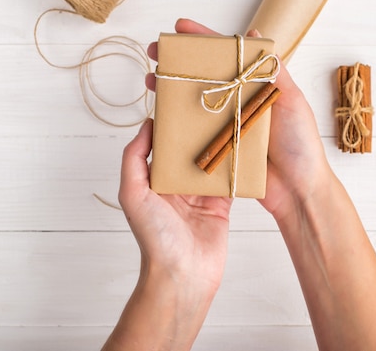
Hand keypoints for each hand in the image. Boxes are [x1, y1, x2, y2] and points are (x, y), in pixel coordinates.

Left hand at [118, 118, 231, 292]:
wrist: (183, 274)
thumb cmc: (154, 237)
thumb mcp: (132, 193)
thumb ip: (134, 158)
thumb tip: (146, 125)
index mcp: (154, 180)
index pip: (163, 146)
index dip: (171, 125)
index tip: (181, 100)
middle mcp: (177, 185)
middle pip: (190, 150)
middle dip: (199, 131)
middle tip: (212, 105)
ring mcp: (200, 194)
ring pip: (212, 162)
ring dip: (220, 145)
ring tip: (230, 118)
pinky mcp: (220, 205)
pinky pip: (229, 180)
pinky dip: (236, 166)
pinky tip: (244, 147)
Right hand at [149, 20, 331, 223]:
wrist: (299, 190)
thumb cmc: (301, 145)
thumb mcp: (292, 101)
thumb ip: (275, 72)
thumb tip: (258, 36)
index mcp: (255, 88)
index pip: (226, 57)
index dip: (202, 40)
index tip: (179, 28)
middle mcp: (239, 103)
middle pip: (203, 76)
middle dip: (178, 62)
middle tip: (155, 52)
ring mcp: (227, 125)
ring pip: (195, 102)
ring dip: (172, 90)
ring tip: (151, 81)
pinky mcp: (220, 148)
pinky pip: (196, 132)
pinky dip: (178, 123)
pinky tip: (162, 117)